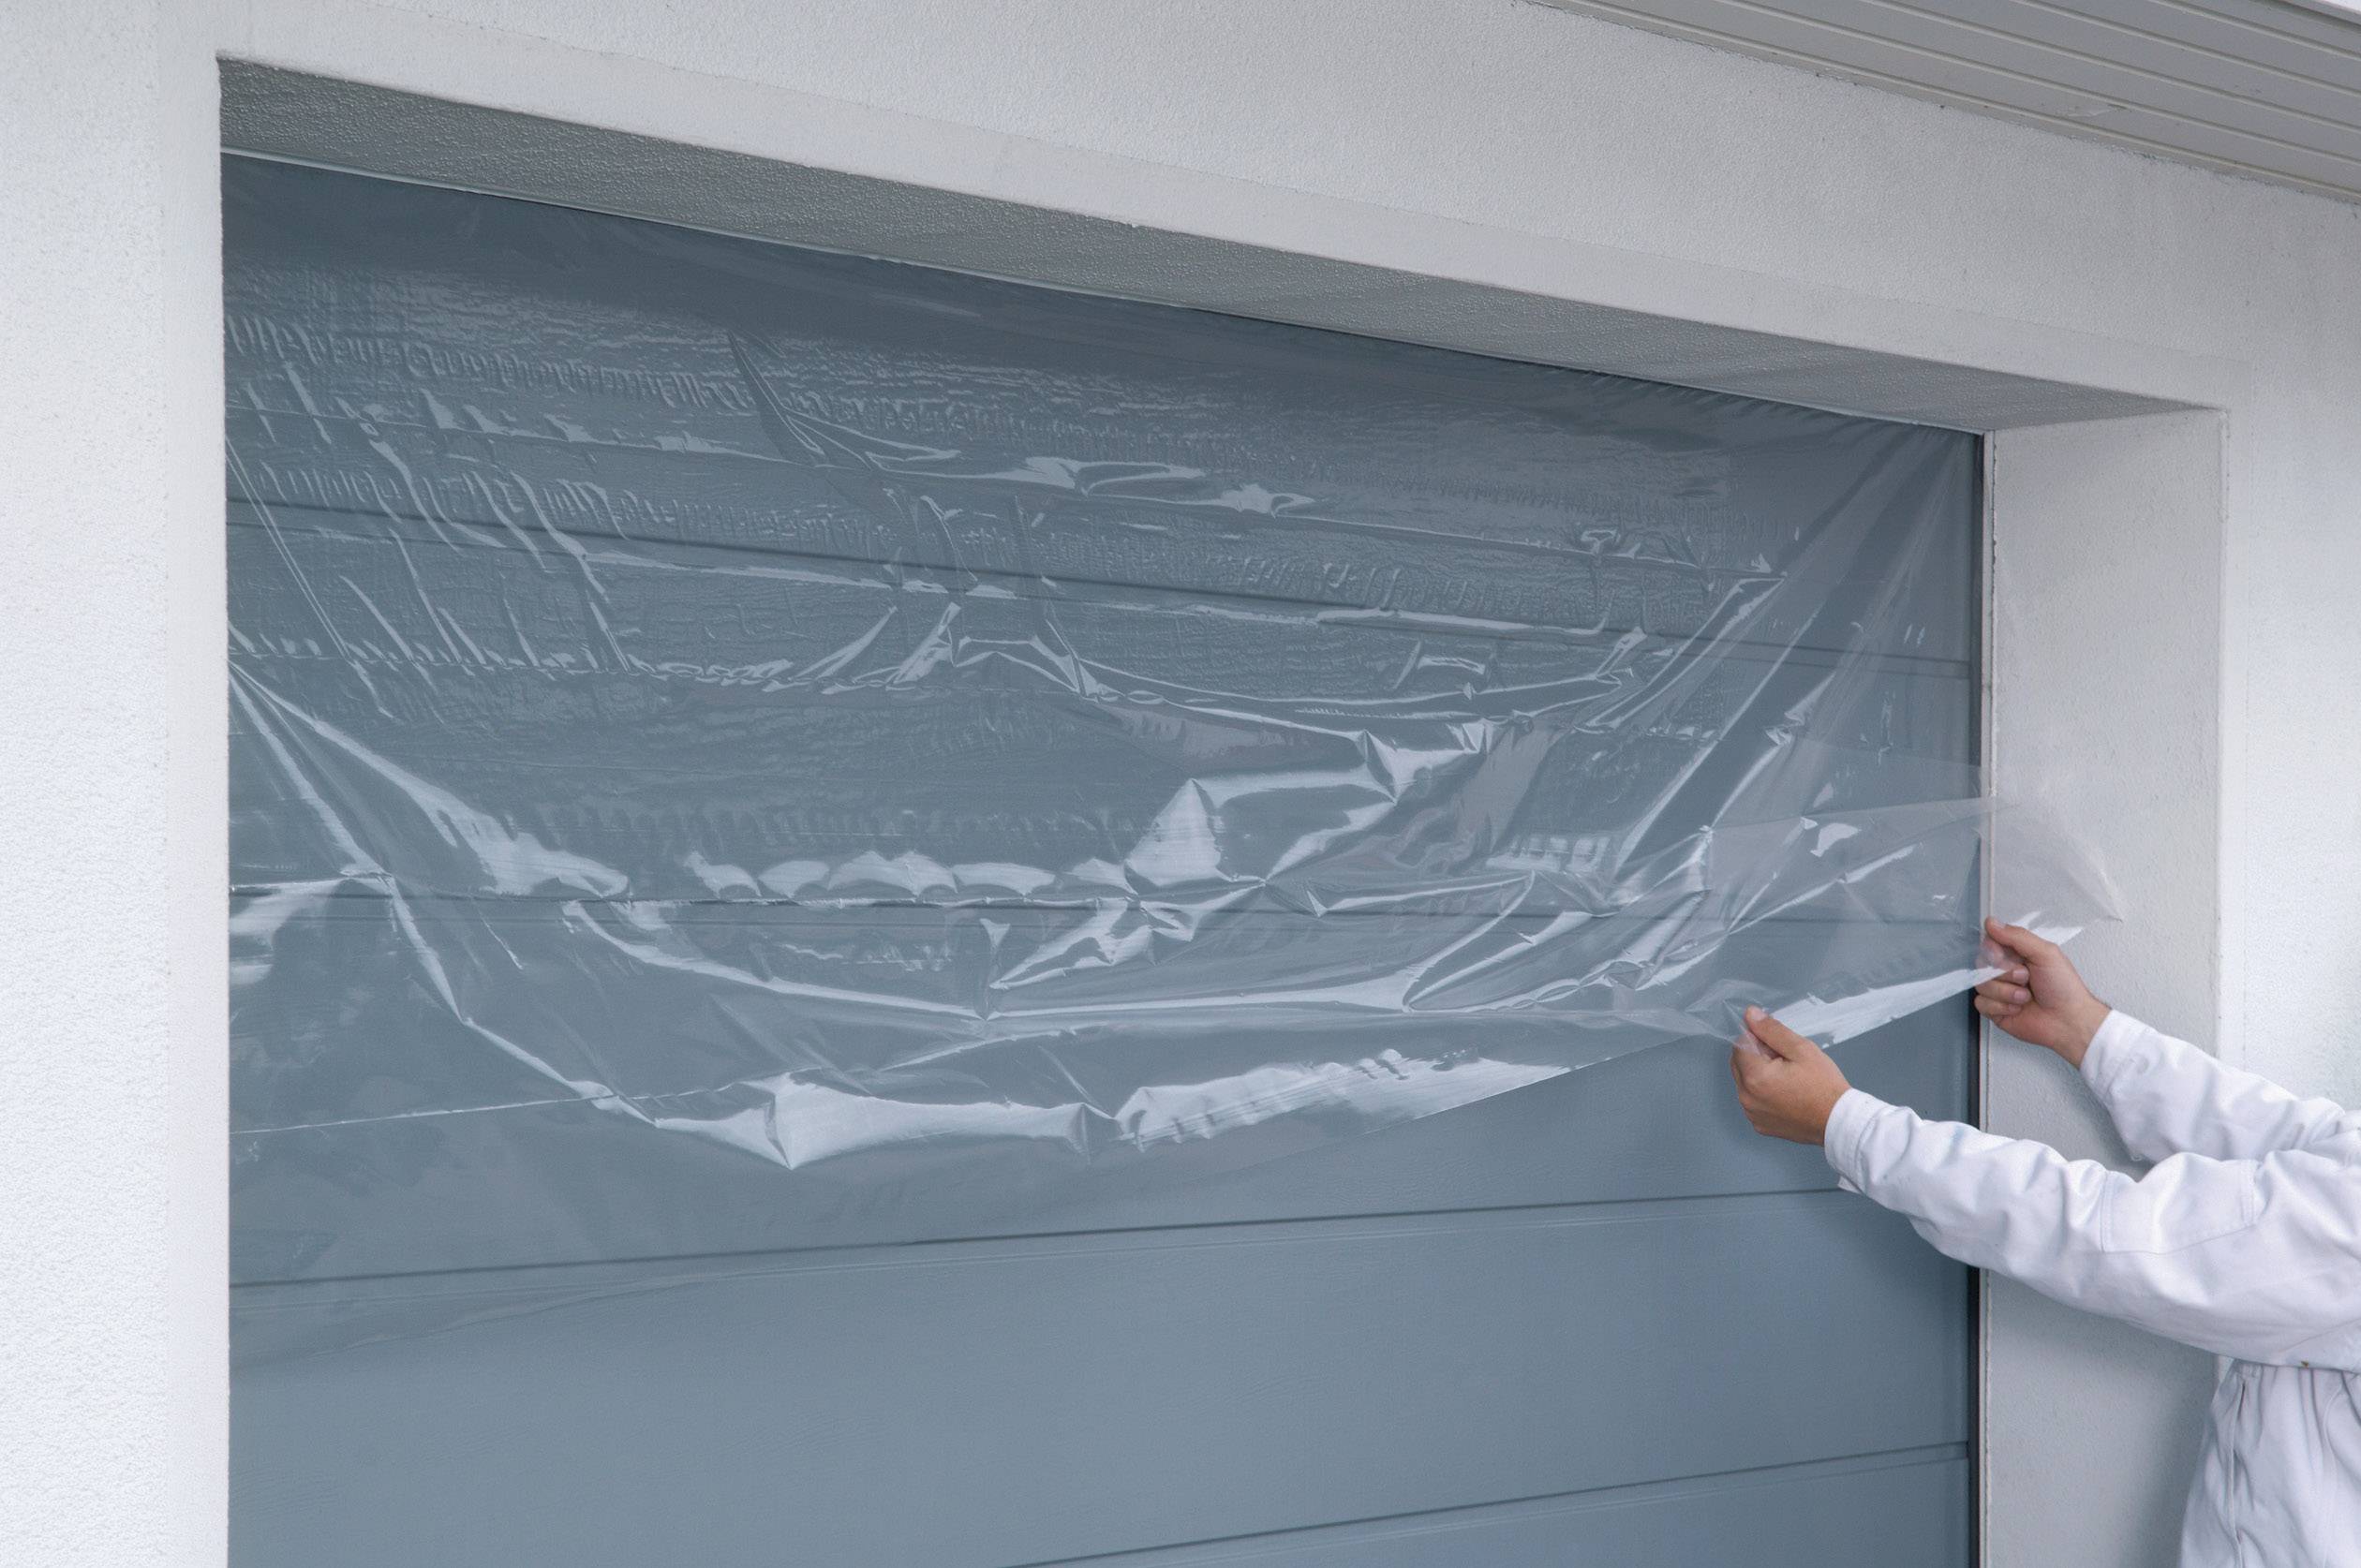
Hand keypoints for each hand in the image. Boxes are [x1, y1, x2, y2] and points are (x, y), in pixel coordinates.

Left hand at [1729, 1007, 1850, 1144]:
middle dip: (1756, 1056)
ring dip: (1759, 1075)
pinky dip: (1763, 1093)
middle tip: (1785, 1060)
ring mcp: (1752, 1114)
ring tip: (1788, 1078)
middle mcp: (1746, 1098)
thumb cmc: (1823, 1084)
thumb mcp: (1801, 1049)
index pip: (1740, 1045)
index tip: (1779, 1046)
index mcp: (1754, 1077)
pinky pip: (1753, 1101)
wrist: (1839, 1121)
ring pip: (1745, 1083)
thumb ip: (1771, 1030)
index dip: (1758, 1040)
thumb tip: (1749, 1014)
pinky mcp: (1760, 1125)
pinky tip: (1786, 1094)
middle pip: (1739, 1064)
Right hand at [1974, 918, 2109, 1067]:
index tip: (2008, 957)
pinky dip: (2001, 1007)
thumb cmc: (2064, 989)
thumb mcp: (2045, 953)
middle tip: (2025, 978)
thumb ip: (2017, 936)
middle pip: (1981, 964)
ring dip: (2006, 992)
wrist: (2068, 1021)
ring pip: (1980, 984)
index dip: (1994, 951)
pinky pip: (1981, 1003)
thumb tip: (1993, 923)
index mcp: (2018, 954)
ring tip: (2025, 997)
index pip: (1989, 943)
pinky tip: (2017, 1008)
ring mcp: (2000, 990)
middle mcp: (2006, 971)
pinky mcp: (1995, 1009)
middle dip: (2004, 973)